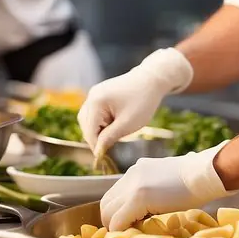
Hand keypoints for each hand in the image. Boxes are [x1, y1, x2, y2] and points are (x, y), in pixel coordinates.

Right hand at [78, 48, 192, 157]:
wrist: (153, 79)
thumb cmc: (143, 101)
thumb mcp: (127, 124)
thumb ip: (109, 138)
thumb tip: (97, 151)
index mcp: (96, 102)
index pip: (89, 130)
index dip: (95, 145)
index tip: (102, 158)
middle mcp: (91, 96)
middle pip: (85, 124)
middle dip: (95, 137)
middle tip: (110, 147)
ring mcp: (95, 93)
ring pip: (88, 119)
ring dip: (98, 129)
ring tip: (115, 134)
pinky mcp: (101, 94)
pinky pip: (95, 112)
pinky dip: (101, 122)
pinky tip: (114, 125)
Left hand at [100, 143, 231, 230]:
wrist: (206, 173)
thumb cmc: (197, 179)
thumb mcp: (170, 181)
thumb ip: (156, 190)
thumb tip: (153, 207)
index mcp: (138, 170)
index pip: (116, 194)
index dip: (119, 211)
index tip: (130, 222)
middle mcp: (131, 175)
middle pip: (106, 202)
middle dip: (112, 219)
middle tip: (127, 230)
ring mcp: (133, 185)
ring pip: (108, 211)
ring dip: (116, 225)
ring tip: (131, 232)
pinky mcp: (138, 197)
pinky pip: (119, 219)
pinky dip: (121, 229)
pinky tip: (134, 233)